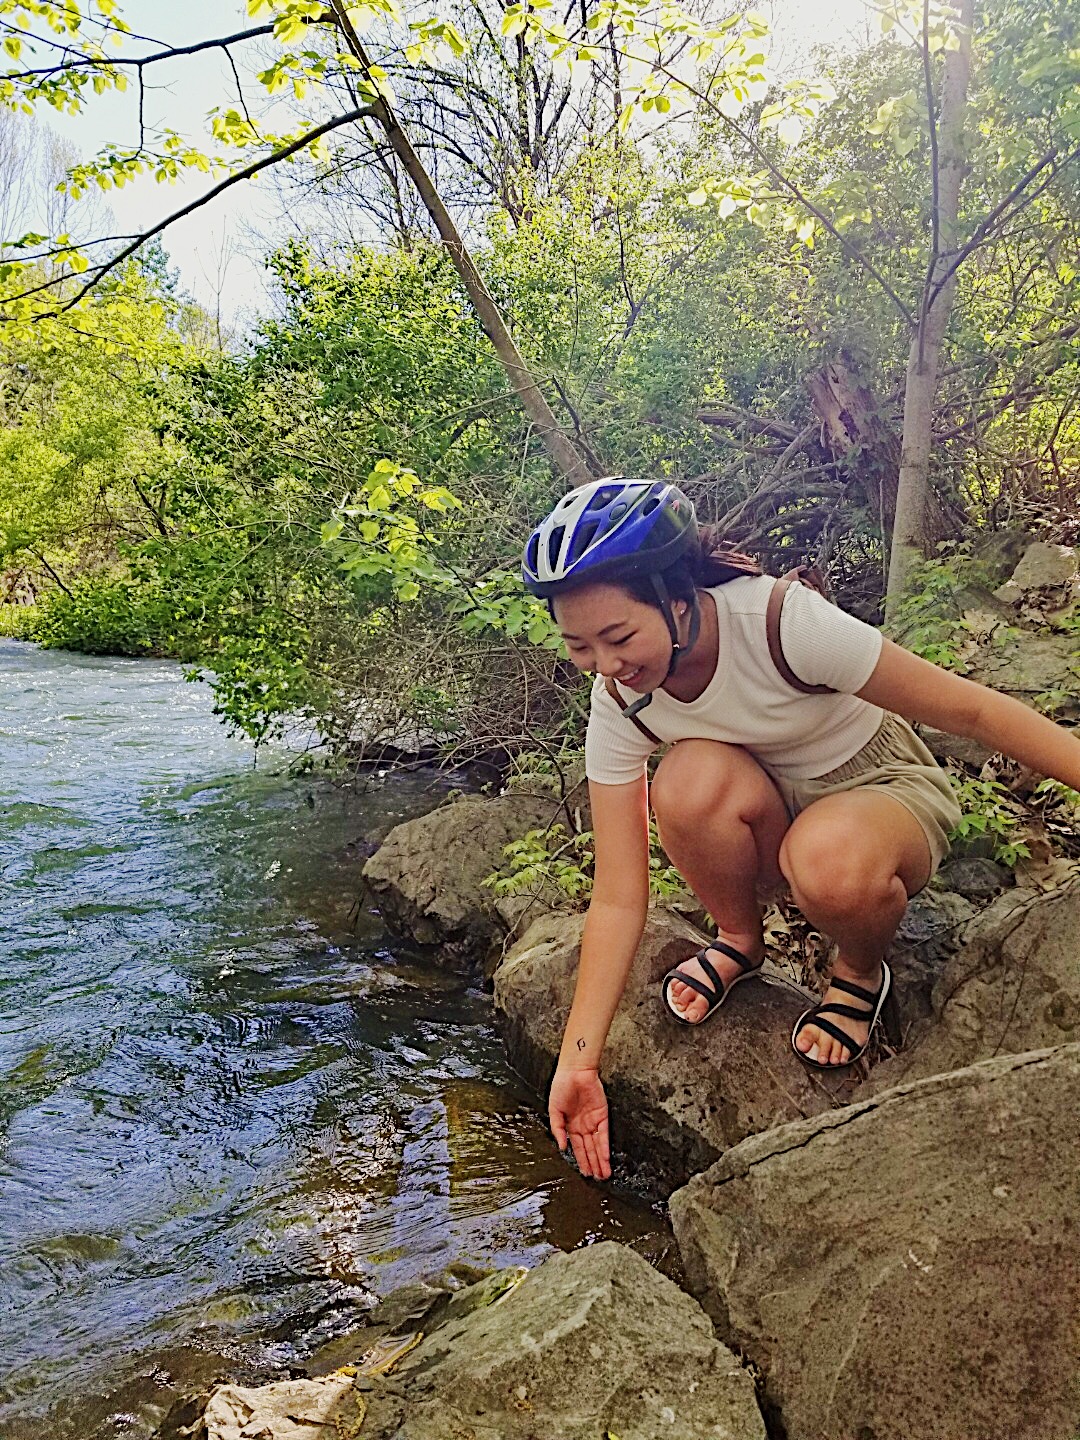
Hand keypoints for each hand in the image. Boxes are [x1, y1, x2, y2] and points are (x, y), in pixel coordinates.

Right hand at [548, 1065, 610, 1179]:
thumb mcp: (554, 1110)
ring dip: (601, 1160)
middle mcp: (583, 1126)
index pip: (578, 1148)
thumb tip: (562, 1147)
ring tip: (604, 1174)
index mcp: (571, 1126)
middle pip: (590, 1149)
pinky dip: (604, 1147)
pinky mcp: (602, 1115)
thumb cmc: (561, 1087)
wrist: (574, 1071)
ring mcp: (593, 1121)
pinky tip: (605, 1158)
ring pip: (598, 1145)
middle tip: (598, 1180)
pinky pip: (604, 1134)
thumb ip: (558, 1129)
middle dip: (594, 1164)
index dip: (582, 1161)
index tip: (586, 1174)